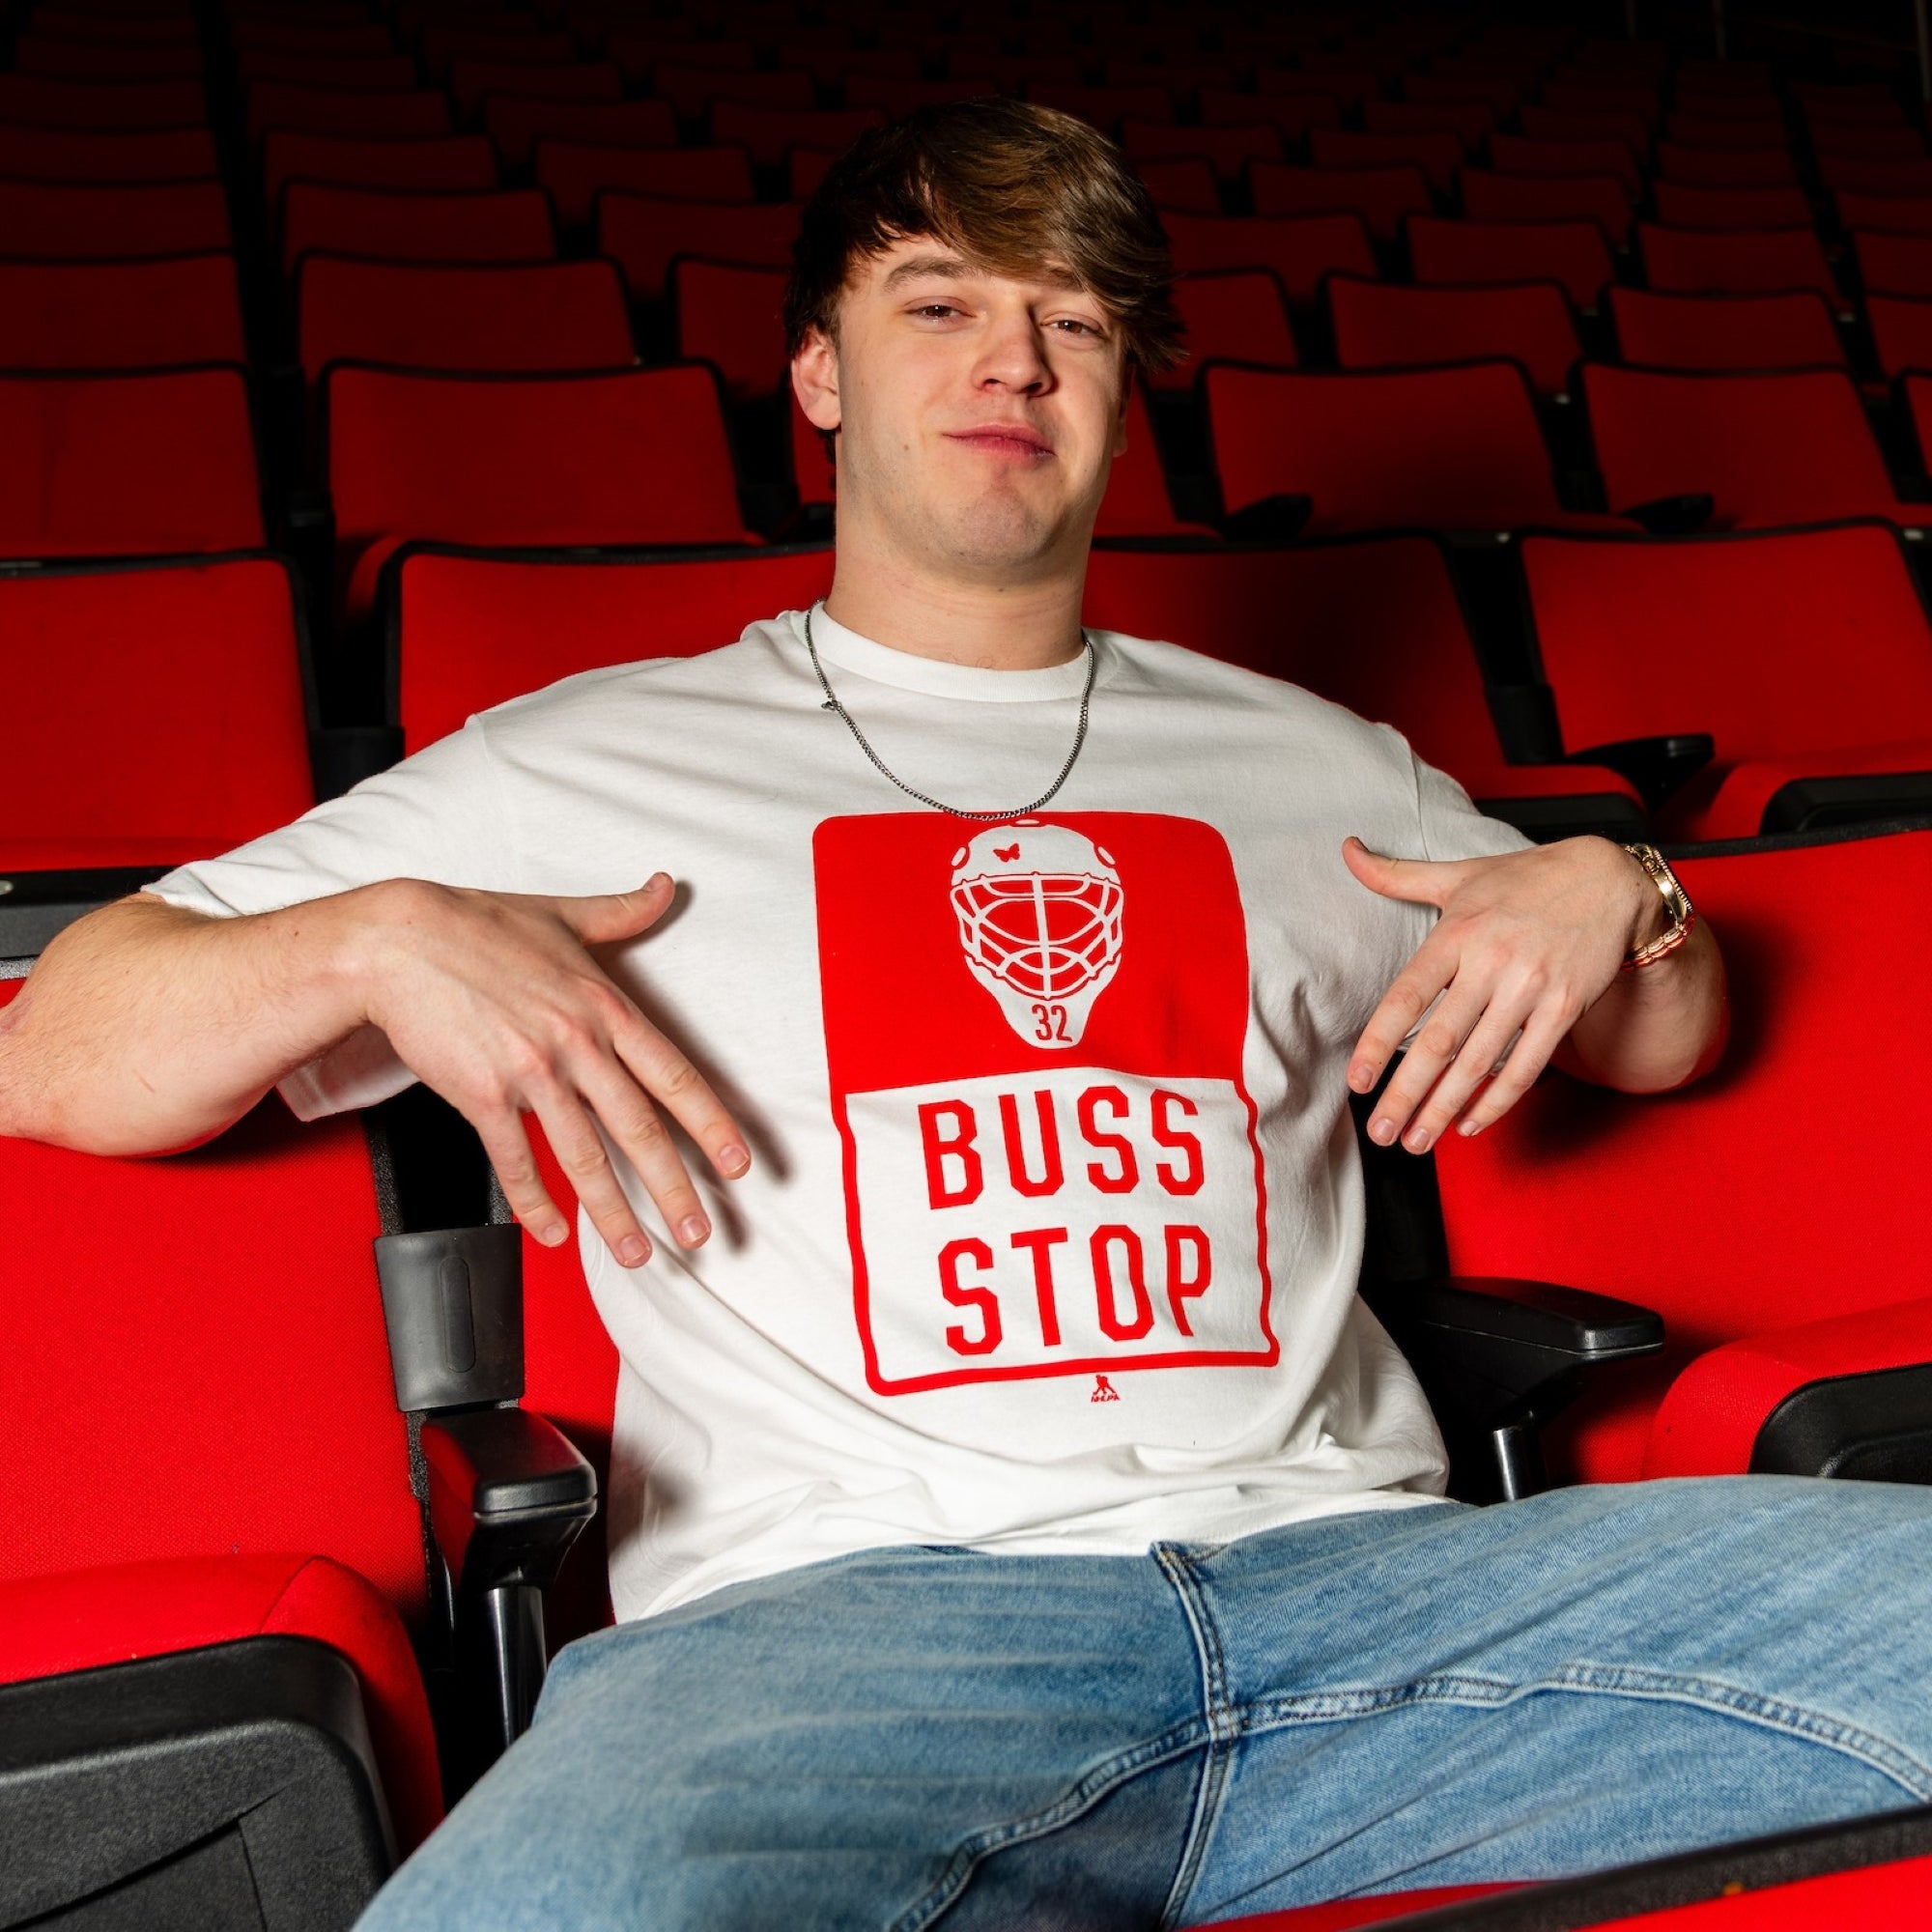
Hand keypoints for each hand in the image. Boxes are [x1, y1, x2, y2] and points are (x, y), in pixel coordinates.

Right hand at [352, 873, 748, 1265]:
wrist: (397, 942)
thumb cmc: (477, 925)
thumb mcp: (563, 913)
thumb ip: (623, 911)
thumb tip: (666, 886)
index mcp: (605, 1006)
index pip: (674, 1077)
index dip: (711, 1126)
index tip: (738, 1166)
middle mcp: (578, 1044)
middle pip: (640, 1130)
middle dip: (675, 1190)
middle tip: (700, 1234)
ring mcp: (531, 1073)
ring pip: (585, 1158)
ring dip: (613, 1215)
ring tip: (639, 1254)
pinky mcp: (482, 1095)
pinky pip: (516, 1163)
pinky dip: (534, 1205)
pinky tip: (550, 1235)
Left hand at [1343, 836, 1656, 1152]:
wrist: (1611, 879)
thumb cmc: (1524, 880)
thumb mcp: (1459, 874)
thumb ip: (1398, 875)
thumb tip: (1347, 849)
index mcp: (1457, 933)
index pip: (1406, 997)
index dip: (1379, 1043)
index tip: (1357, 1081)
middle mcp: (1491, 962)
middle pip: (1438, 1042)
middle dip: (1406, 1095)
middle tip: (1380, 1133)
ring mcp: (1531, 987)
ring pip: (1479, 1062)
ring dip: (1444, 1108)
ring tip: (1416, 1141)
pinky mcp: (1566, 1006)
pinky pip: (1528, 1065)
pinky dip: (1498, 1100)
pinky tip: (1471, 1124)